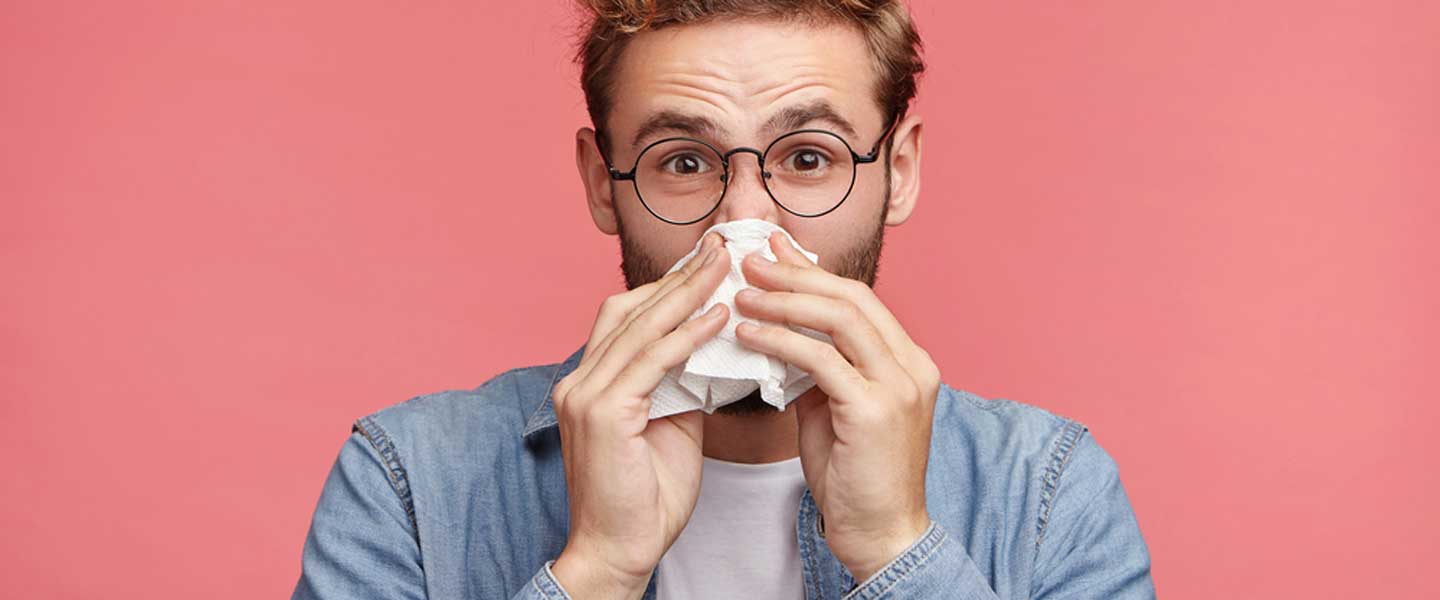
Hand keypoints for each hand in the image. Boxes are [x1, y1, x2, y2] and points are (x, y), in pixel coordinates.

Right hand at [549, 232, 730, 598]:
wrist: (619, 551)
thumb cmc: (645, 497)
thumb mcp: (668, 425)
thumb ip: (680, 383)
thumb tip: (712, 348)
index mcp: (589, 381)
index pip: (627, 316)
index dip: (667, 286)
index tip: (709, 262)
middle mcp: (578, 380)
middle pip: (629, 309)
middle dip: (679, 276)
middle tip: (721, 247)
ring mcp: (585, 394)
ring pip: (641, 327)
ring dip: (687, 293)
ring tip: (726, 267)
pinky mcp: (603, 413)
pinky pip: (652, 361)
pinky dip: (686, 335)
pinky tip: (717, 318)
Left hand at [733, 232, 939, 581]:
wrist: (880, 533)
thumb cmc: (854, 475)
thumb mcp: (837, 408)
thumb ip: (821, 367)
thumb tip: (782, 329)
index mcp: (909, 360)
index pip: (859, 298)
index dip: (813, 272)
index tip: (773, 250)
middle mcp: (912, 365)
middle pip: (851, 297)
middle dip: (796, 274)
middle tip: (749, 260)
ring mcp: (899, 386)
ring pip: (839, 319)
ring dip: (783, 300)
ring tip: (740, 292)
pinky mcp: (874, 410)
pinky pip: (819, 360)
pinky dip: (779, 341)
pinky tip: (746, 335)